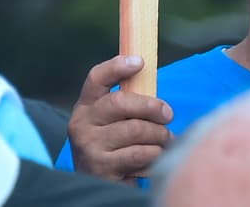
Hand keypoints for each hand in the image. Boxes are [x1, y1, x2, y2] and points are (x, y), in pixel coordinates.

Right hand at [68, 54, 173, 179]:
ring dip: (159, 135)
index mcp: (84, 108)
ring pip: (136, 129)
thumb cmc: (114, 149)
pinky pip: (140, 153)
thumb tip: (150, 77)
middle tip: (168, 114)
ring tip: (166, 140)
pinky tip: (156, 157)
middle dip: (152, 107)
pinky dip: (156, 154)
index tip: (140, 62)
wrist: (98, 187)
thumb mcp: (111, 124)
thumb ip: (125, 104)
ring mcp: (89, 147)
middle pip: (121, 102)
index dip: (117, 66)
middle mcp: (81, 124)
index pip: (96, 78)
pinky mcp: (102, 168)